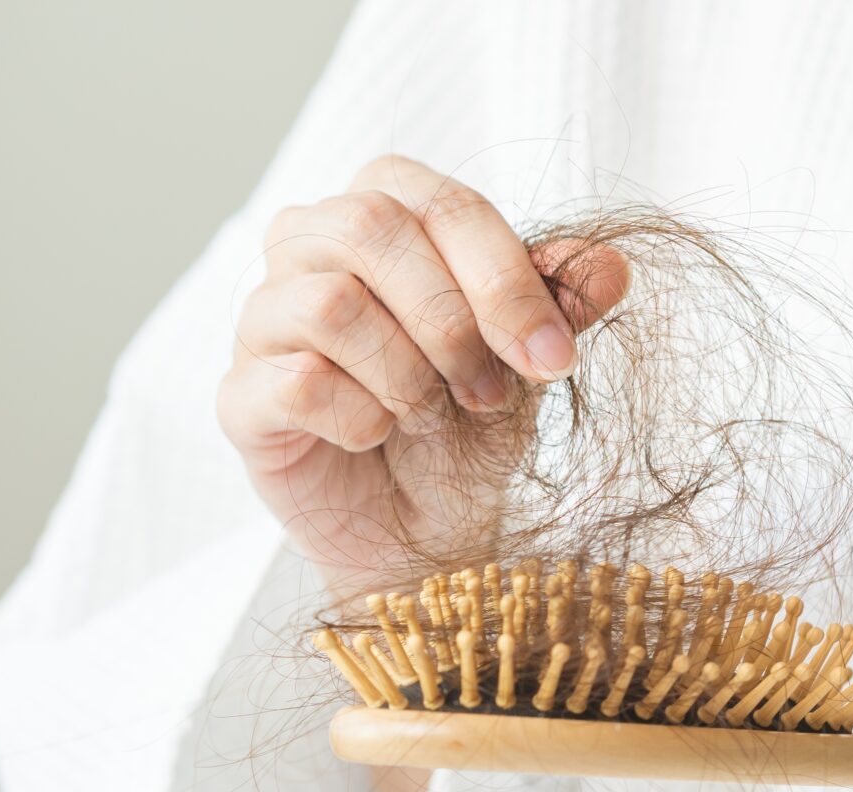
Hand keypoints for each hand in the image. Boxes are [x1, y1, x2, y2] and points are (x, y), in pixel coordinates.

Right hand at [218, 155, 628, 595]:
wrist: (431, 528)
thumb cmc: (470, 421)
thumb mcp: (529, 358)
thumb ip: (562, 304)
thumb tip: (612, 265)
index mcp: (384, 211)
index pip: (441, 201)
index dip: (505, 277)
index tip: (555, 357)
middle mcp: (308, 245)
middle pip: (369, 226)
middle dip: (451, 319)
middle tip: (489, 392)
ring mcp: (262, 318)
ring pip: (329, 303)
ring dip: (407, 375)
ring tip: (430, 416)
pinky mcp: (239, 396)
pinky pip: (297, 382)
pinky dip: (361, 419)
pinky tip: (378, 438)